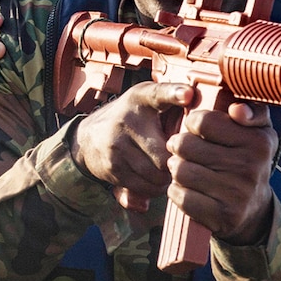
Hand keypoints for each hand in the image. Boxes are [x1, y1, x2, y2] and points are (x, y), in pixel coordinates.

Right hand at [71, 81, 191, 209]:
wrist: (88, 138)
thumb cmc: (131, 118)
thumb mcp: (147, 101)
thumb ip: (172, 99)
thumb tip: (192, 96)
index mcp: (141, 99)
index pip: (158, 94)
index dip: (174, 93)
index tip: (187, 94)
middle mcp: (127, 120)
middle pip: (165, 154)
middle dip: (178, 162)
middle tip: (182, 161)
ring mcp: (117, 146)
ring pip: (156, 175)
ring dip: (167, 177)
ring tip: (168, 170)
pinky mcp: (112, 168)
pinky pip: (145, 187)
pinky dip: (154, 187)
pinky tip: (154, 178)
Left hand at [166, 100, 276, 244]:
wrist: (254, 209)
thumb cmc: (248, 160)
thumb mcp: (259, 132)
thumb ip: (253, 111)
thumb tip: (237, 109)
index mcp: (258, 142)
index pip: (203, 121)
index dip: (193, 122)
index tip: (197, 129)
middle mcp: (249, 169)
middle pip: (184, 145)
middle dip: (179, 146)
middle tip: (186, 150)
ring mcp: (236, 194)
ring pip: (179, 170)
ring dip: (176, 168)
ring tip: (186, 167)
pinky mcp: (220, 216)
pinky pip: (179, 195)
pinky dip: (177, 190)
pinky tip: (189, 188)